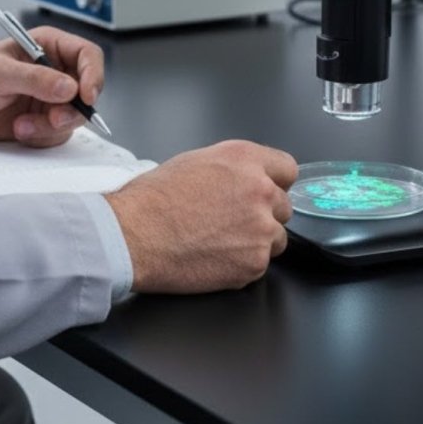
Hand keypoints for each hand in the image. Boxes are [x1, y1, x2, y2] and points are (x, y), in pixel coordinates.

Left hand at [0, 25, 103, 147]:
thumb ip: (34, 78)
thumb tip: (68, 86)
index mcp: (48, 46)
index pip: (87, 55)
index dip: (93, 74)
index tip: (86, 95)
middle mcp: (55, 72)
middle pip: (87, 90)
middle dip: (72, 110)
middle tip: (53, 118)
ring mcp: (51, 99)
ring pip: (75, 117)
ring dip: (51, 126)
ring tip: (22, 125)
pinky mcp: (44, 121)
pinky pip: (59, 134)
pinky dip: (41, 136)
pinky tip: (19, 129)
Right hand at [104, 141, 297, 293]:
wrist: (135, 234)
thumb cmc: (154, 198)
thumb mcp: (196, 162)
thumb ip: (232, 169)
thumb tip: (243, 180)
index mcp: (245, 159)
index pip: (287, 169)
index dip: (274, 182)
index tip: (265, 192)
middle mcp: (260, 190)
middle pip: (283, 206)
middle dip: (263, 214)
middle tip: (232, 221)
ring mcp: (261, 229)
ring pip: (276, 238)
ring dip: (256, 241)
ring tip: (221, 241)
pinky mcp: (254, 263)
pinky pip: (260, 264)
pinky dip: (242, 264)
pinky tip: (215, 257)